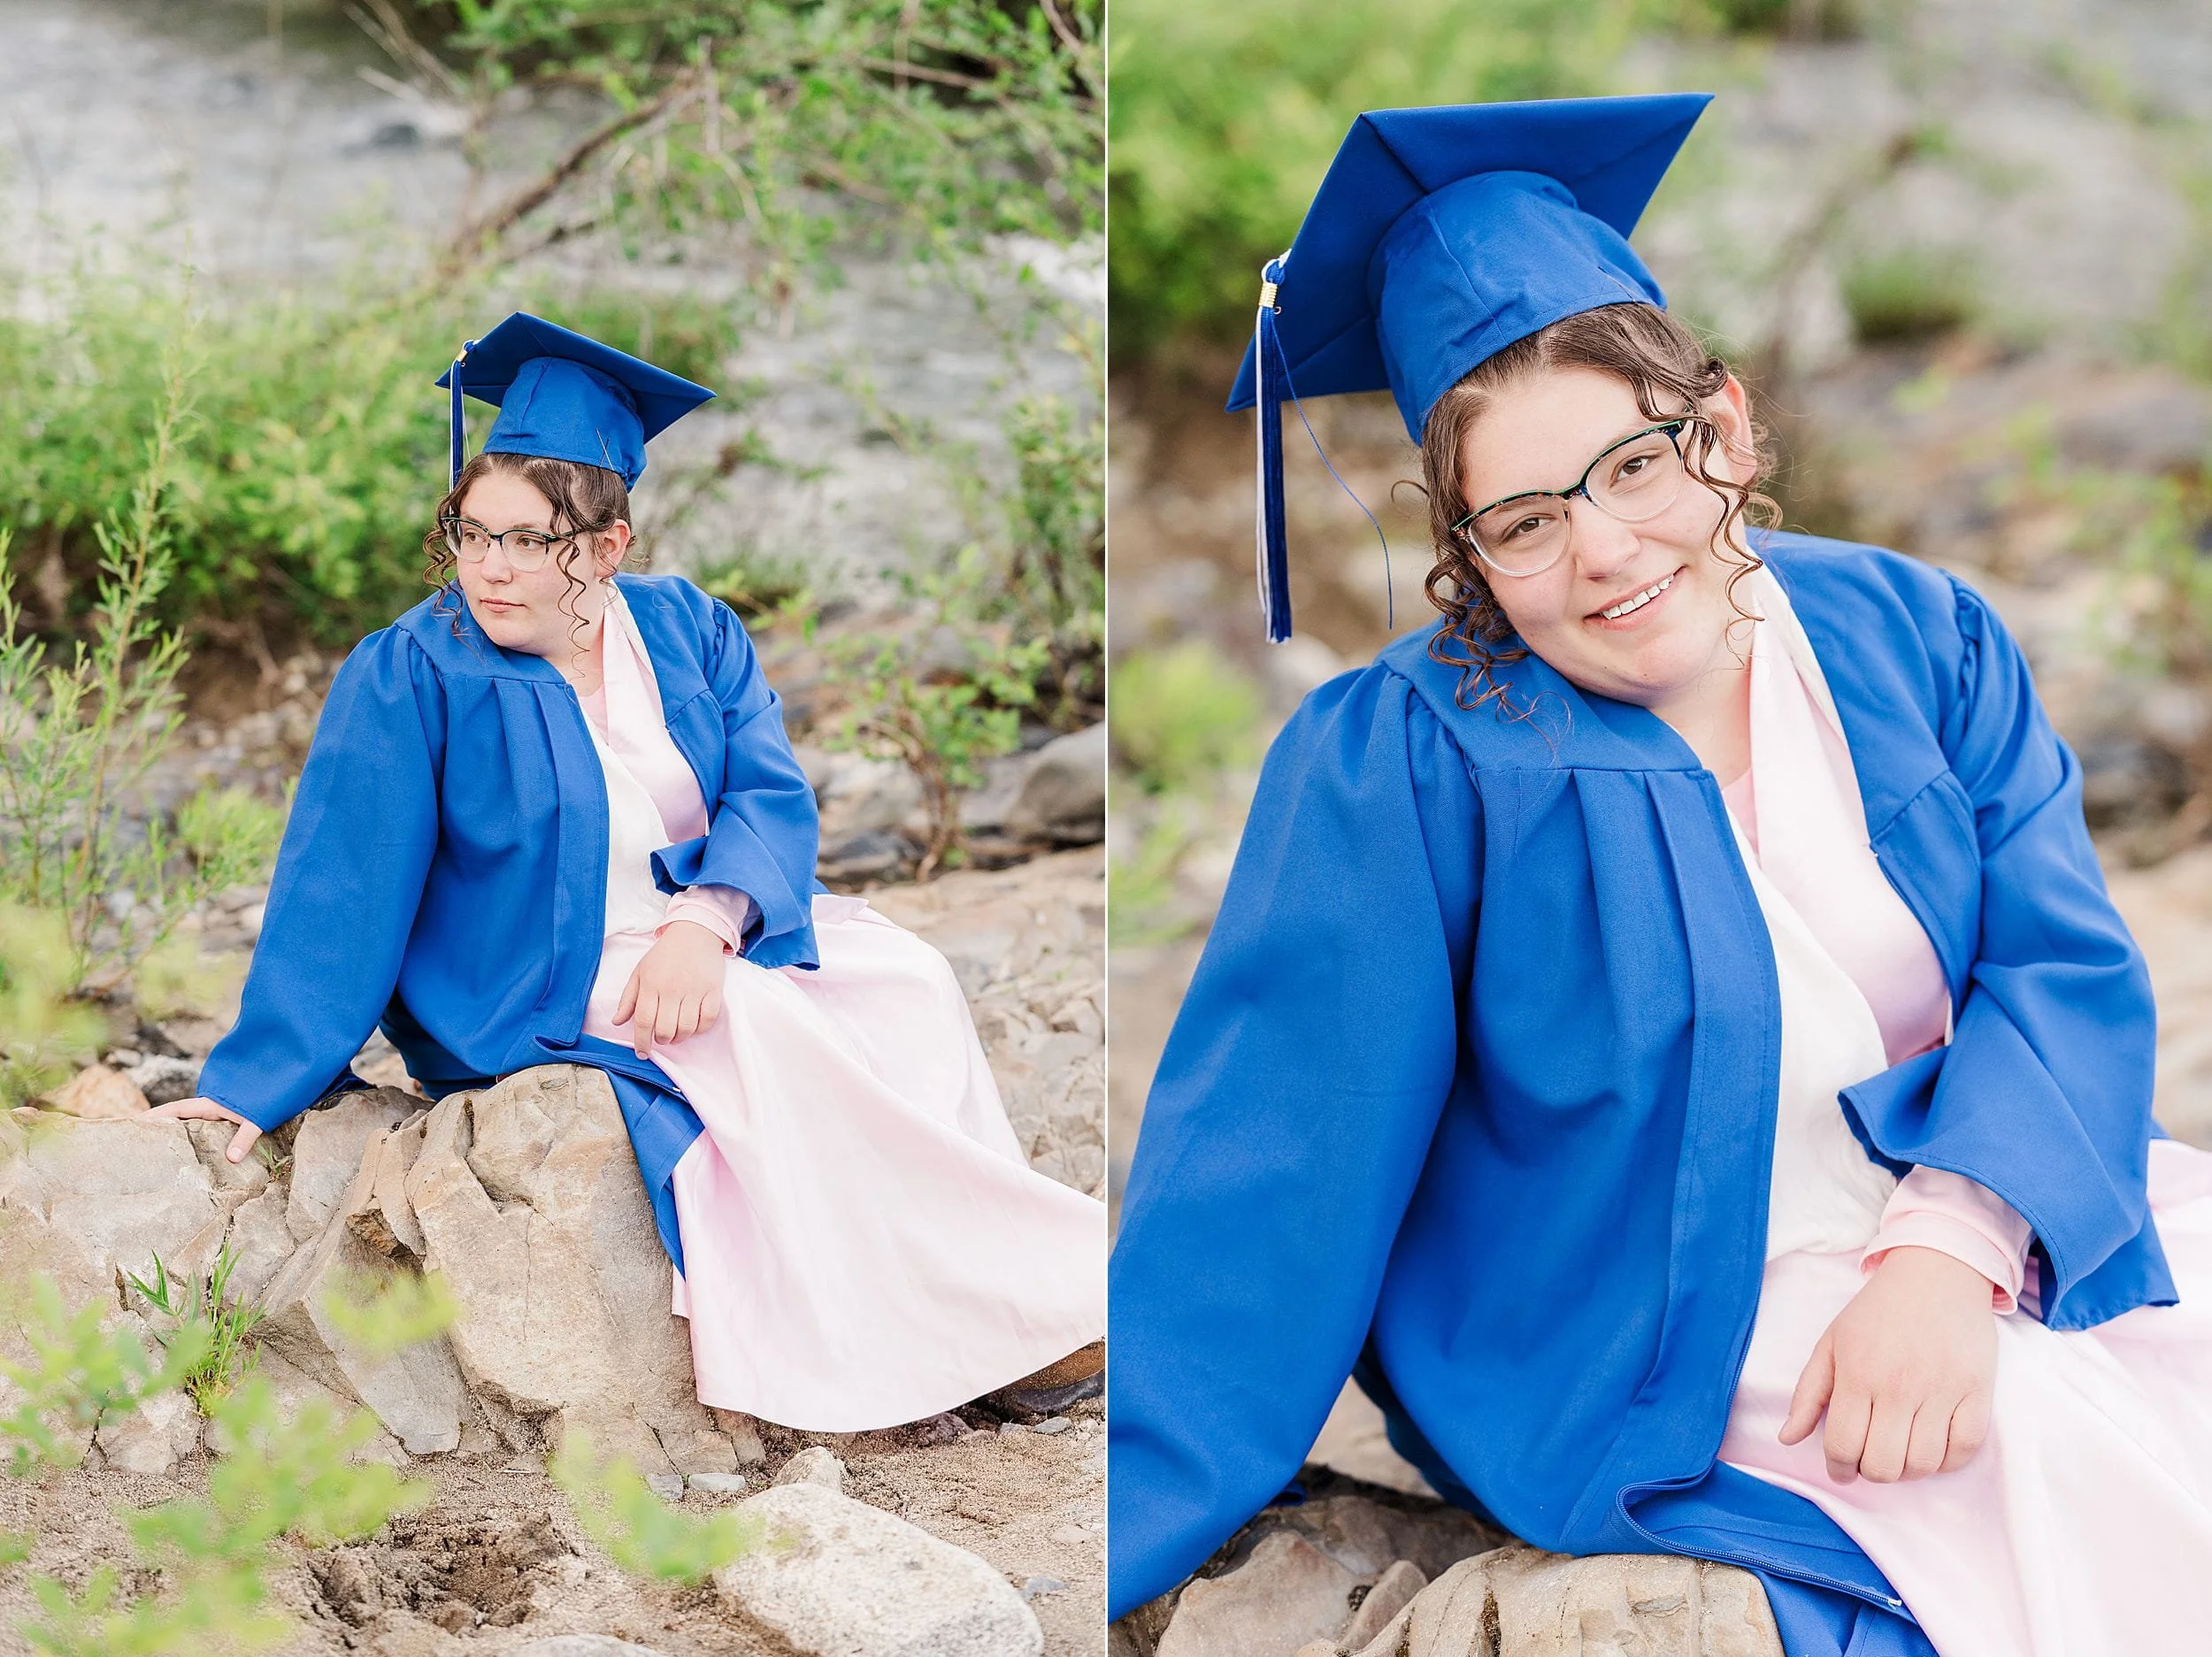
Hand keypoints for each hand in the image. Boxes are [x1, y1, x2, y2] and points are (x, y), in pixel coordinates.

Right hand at [145, 1097, 262, 1164]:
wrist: (283, 1084)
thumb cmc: (269, 1097)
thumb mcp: (256, 1118)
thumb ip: (245, 1137)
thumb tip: (232, 1158)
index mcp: (211, 1105)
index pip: (177, 1109)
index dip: (156, 1115)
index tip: (135, 1121)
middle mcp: (210, 1109)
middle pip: (178, 1117)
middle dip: (160, 1126)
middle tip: (138, 1140)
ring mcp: (217, 1114)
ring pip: (190, 1124)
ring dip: (176, 1134)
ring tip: (156, 1151)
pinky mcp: (226, 1120)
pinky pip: (203, 1131)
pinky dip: (194, 1140)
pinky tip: (188, 1155)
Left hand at [614, 919, 727, 1057]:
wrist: (695, 932)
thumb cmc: (664, 954)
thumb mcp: (640, 971)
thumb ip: (628, 998)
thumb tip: (617, 1022)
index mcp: (651, 984)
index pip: (644, 1021)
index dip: (641, 1042)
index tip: (642, 1053)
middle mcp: (672, 988)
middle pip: (666, 1029)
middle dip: (661, 1040)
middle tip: (662, 1037)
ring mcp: (694, 989)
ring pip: (687, 1028)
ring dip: (680, 1037)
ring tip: (677, 1033)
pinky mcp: (713, 989)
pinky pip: (708, 1019)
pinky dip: (701, 1028)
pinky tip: (694, 1026)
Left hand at [1779, 1244, 1996, 1483]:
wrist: (1936, 1273)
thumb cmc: (1876, 1312)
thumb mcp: (1831, 1343)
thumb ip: (1807, 1394)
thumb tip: (1787, 1438)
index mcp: (1858, 1373)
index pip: (1844, 1445)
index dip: (1838, 1468)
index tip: (1841, 1469)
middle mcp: (1900, 1385)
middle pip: (1884, 1465)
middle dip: (1871, 1472)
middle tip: (1871, 1459)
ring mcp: (1942, 1389)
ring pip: (1924, 1464)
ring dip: (1908, 1470)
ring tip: (1900, 1453)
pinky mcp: (1977, 1390)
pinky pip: (1964, 1449)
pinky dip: (1947, 1461)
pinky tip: (1932, 1448)